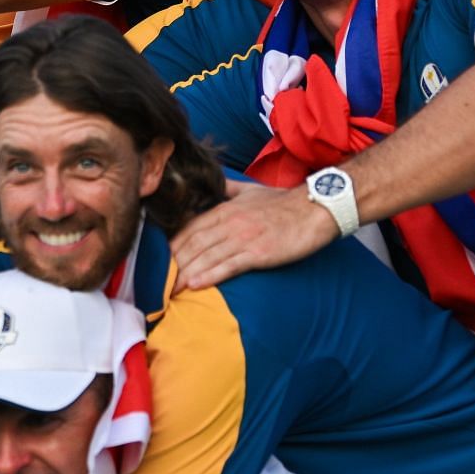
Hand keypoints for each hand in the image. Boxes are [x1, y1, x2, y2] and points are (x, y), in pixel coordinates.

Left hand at [169, 182, 337, 290]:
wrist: (316, 209)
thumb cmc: (284, 202)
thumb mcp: (249, 190)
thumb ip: (227, 189)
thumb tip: (212, 185)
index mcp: (224, 209)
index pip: (189, 228)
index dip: (172, 246)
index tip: (159, 260)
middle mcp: (229, 223)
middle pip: (192, 244)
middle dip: (173, 263)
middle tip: (157, 280)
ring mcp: (244, 238)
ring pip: (206, 256)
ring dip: (185, 273)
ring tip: (169, 288)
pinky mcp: (259, 252)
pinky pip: (228, 265)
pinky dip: (209, 275)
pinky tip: (195, 284)